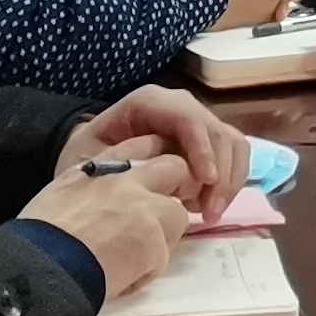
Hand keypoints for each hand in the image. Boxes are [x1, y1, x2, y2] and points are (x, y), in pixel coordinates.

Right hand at [20, 163, 186, 302]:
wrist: (33, 268)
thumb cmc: (35, 239)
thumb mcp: (60, 194)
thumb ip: (92, 187)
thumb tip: (106, 200)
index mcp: (99, 167)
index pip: (142, 145)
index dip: (152, 164)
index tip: (151, 181)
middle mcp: (127, 180)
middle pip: (174, 168)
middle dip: (173, 188)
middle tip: (157, 215)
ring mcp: (144, 209)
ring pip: (178, 214)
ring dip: (163, 234)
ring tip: (134, 256)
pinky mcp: (153, 243)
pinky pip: (163, 258)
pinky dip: (146, 271)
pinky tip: (121, 279)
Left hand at [65, 81, 242, 208]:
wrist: (84, 157)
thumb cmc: (83, 156)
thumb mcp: (88, 157)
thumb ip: (121, 161)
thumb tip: (159, 176)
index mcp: (149, 102)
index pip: (187, 117)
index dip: (202, 147)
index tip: (206, 181)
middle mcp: (179, 106)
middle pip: (216, 131)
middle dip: (220, 172)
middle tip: (209, 212)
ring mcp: (195, 123)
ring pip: (232, 143)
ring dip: (229, 180)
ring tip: (208, 213)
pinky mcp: (204, 143)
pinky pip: (231, 156)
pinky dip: (228, 183)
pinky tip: (206, 207)